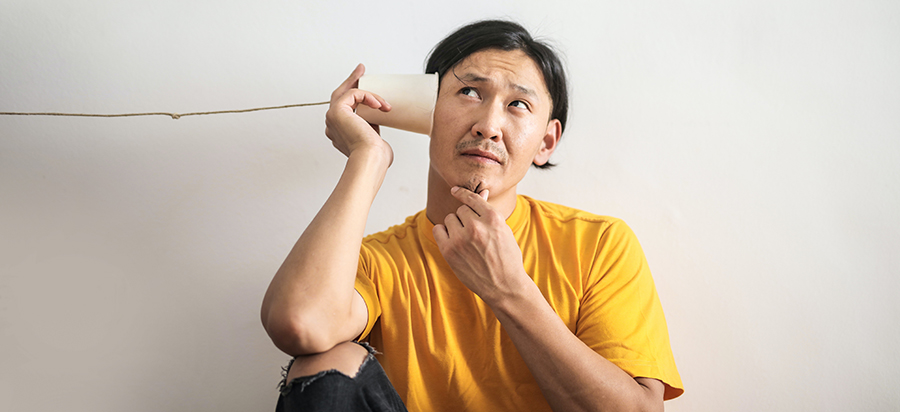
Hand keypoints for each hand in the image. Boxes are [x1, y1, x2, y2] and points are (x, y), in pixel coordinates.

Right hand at [324, 64, 392, 162]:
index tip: (363, 84)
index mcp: (339, 133)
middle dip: (351, 81)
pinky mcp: (336, 111)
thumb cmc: (375, 155)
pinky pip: (353, 94)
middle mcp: (332, 125)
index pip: (344, 109)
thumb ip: (371, 126)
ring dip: (367, 92)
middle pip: (339, 96)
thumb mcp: (373, 138)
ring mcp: (332, 118)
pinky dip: (368, 97)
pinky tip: (379, 105)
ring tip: (382, 101)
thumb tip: (379, 117)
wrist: (370, 159)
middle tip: (361, 70)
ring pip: (346, 94)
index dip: (354, 95)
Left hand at [432, 187, 529, 303]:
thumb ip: (489, 212)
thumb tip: (482, 192)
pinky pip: (438, 229)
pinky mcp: (449, 251)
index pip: (472, 198)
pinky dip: (443, 233)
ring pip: (450, 218)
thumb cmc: (506, 257)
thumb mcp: (503, 231)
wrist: (504, 286)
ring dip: (455, 226)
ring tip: (466, 240)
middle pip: (461, 209)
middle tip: (474, 233)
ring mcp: (461, 239)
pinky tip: (452, 241)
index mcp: (493, 218)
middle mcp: (476, 226)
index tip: (454, 190)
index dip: (462, 193)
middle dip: (465, 218)